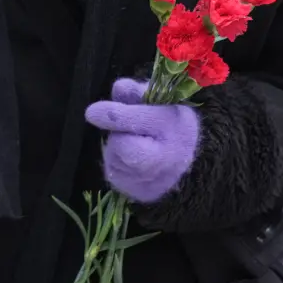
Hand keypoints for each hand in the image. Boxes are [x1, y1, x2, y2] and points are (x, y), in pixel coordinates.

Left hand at [85, 79, 199, 203]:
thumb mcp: (161, 102)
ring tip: (137, 146)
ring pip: (115, 161)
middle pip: (121, 146)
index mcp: (177, 127)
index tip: (91, 112)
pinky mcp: (142, 193)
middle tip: (131, 132)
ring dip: (117, 151)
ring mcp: (156, 180)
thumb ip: (138, 92)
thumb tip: (119, 89)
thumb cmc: (171, 125)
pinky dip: (118, 166)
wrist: (190, 162)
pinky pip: (115, 176)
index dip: (115, 116)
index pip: (138, 122)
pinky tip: (134, 162)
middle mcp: (169, 158)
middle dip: (119, 136)